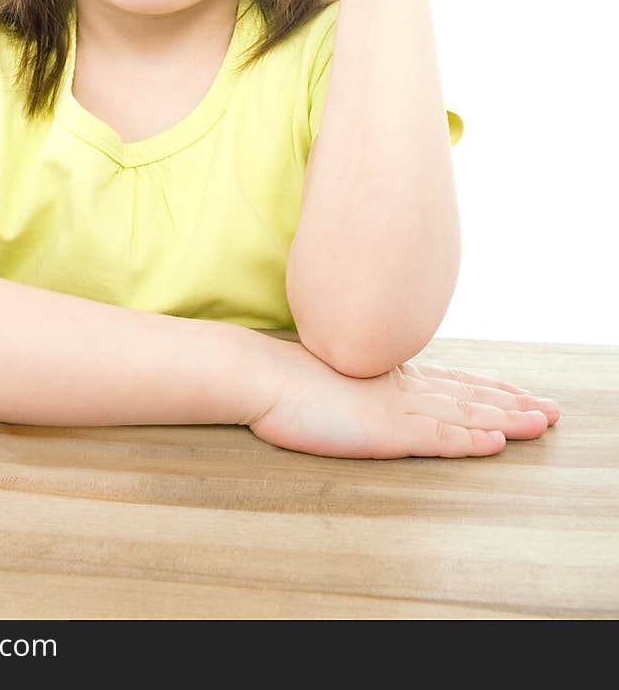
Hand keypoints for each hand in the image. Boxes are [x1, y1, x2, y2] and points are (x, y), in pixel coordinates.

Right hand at [248, 341, 560, 458]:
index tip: (523, 390)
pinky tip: (496, 441)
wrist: (263, 376)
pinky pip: (437, 438)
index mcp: (392, 376)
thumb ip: (364, 381)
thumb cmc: (289, 379)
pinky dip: (470, 440)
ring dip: (508, 420)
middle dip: (515, 402)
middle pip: (472, 395)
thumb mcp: (337, 377)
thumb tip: (372, 388)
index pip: (454, 381)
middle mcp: (404, 388)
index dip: (492, 387)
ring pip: (466, 415)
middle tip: (552, 409)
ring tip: (542, 423)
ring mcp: (397, 409)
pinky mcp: (385, 431)